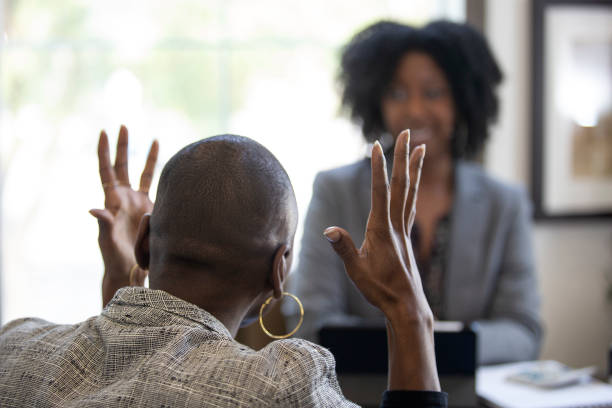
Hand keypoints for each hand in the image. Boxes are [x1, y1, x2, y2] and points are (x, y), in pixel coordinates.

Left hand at [90, 125, 158, 306]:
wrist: (128, 268)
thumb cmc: (115, 257)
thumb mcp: (107, 240)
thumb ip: (103, 224)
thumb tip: (93, 209)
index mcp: (111, 201)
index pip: (106, 170)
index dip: (104, 152)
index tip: (104, 133)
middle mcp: (122, 198)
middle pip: (121, 165)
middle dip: (122, 146)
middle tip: (122, 126)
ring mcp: (135, 202)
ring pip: (139, 173)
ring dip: (142, 156)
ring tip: (148, 137)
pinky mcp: (148, 208)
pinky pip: (153, 187)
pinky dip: (158, 173)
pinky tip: (166, 162)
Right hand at [325, 130, 439, 390]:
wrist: (406, 305)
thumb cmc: (379, 289)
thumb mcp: (356, 271)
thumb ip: (344, 248)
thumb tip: (329, 229)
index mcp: (381, 229)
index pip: (380, 192)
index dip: (378, 168)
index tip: (376, 145)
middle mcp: (396, 225)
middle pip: (401, 184)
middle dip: (402, 157)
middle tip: (406, 132)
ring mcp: (403, 229)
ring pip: (410, 192)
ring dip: (414, 168)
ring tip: (421, 148)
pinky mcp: (406, 236)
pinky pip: (411, 205)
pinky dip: (412, 189)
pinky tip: (413, 183)